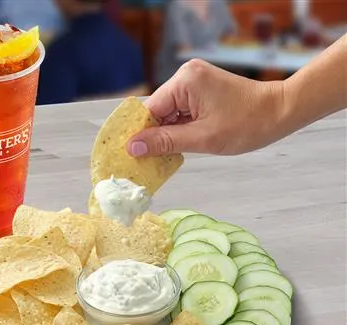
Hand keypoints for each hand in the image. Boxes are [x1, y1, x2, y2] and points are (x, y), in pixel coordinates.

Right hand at [128, 59, 283, 156]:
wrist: (281, 111)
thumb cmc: (249, 123)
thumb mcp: (203, 138)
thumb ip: (165, 142)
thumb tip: (133, 147)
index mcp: (185, 81)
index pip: (150, 110)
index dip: (141, 134)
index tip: (132, 155)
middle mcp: (187, 75)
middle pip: (158, 110)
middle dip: (156, 134)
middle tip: (153, 160)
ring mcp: (195, 80)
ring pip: (168, 112)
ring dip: (169, 132)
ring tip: (175, 152)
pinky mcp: (201, 88)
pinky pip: (181, 109)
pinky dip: (180, 126)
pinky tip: (185, 141)